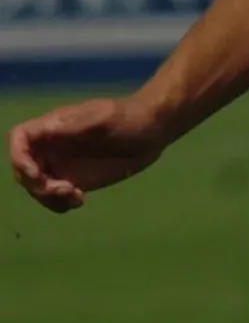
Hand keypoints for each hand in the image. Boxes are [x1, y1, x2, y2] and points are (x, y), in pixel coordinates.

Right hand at [8, 97, 165, 213]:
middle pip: (24, 168)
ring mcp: (64, 163)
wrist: (154, 130)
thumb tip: (46, 131)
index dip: (19, 158)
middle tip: (67, 190)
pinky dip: (60, 204)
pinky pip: (55, 196)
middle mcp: (54, 145)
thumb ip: (74, 128)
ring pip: (37, 186)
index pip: (20, 138)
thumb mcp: (103, 120)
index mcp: (56, 126)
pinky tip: (80, 202)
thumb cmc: (130, 119)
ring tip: (77, 198)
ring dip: (49, 198)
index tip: (37, 175)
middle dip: (38, 185)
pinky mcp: (76, 179)